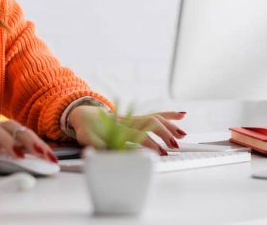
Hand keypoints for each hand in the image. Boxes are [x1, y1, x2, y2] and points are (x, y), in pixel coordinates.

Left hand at [67, 106, 186, 154]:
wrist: (82, 113)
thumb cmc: (85, 128)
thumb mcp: (85, 137)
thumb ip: (95, 144)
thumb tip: (105, 150)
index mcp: (117, 127)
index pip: (139, 134)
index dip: (151, 144)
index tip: (161, 153)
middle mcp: (128, 120)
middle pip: (151, 123)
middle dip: (165, 134)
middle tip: (175, 146)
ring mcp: (133, 117)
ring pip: (155, 117)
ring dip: (170, 125)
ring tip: (183, 135)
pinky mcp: (136, 118)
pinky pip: (154, 114)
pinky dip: (169, 114)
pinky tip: (181, 115)